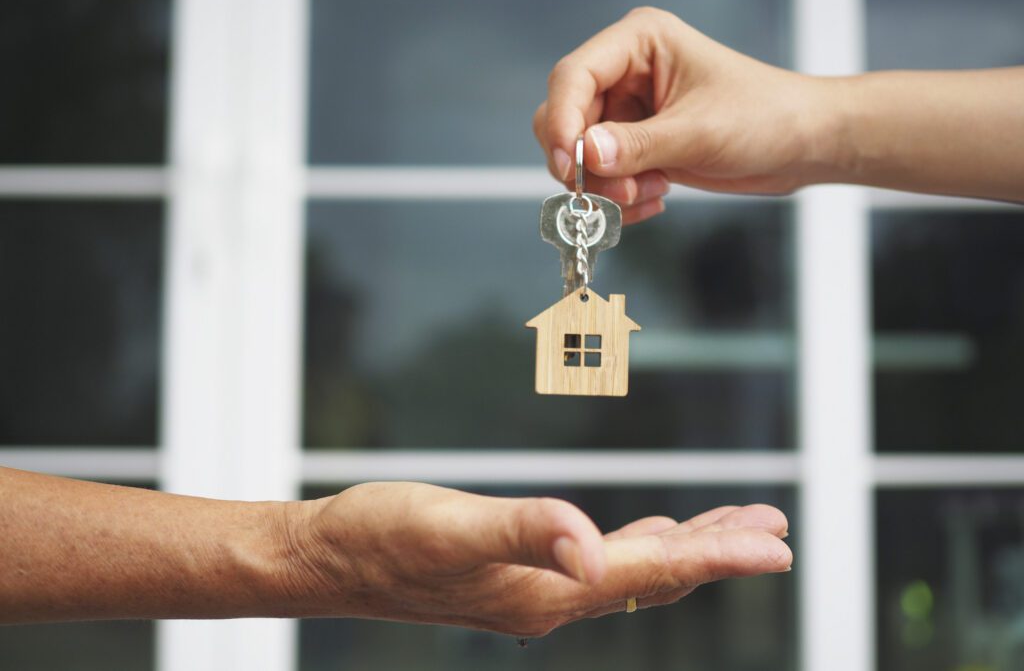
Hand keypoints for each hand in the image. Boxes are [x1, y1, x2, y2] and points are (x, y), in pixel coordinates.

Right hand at [289, 482, 790, 636]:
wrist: (331, 559)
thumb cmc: (382, 539)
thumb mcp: (448, 528)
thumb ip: (523, 533)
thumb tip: (589, 545)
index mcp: (545, 591)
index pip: (651, 571)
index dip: (719, 554)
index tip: (776, 543)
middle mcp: (550, 599)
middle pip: (655, 575)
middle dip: (720, 551)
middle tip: (775, 530)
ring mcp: (536, 590)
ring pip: (634, 569)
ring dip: (688, 547)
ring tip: (735, 526)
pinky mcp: (519, 574)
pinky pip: (601, 563)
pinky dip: (641, 545)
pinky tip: (648, 534)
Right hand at [534, 7, 837, 222]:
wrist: (799, 145)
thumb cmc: (765, 116)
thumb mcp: (699, 133)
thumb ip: (638, 145)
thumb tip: (586, 155)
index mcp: (639, 42)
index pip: (574, 76)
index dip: (561, 120)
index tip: (568, 163)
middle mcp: (626, 72)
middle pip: (567, 117)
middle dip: (586, 163)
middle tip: (615, 192)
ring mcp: (628, 110)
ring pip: (581, 154)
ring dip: (607, 185)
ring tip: (648, 194)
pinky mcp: (635, 143)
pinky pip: (602, 175)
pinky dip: (619, 196)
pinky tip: (653, 198)